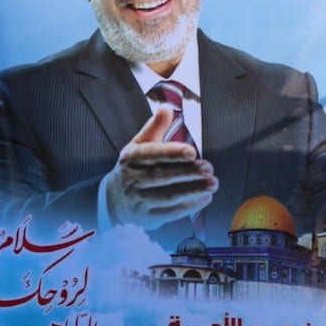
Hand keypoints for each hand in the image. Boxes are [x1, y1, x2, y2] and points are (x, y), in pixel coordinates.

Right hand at [105, 108, 217, 229]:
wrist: (113, 200)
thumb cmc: (132, 168)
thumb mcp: (137, 146)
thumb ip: (154, 128)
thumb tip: (167, 108)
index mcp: (130, 158)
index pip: (150, 154)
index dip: (171, 153)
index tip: (192, 151)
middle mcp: (132, 180)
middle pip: (161, 176)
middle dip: (186, 173)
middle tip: (208, 168)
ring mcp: (139, 201)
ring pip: (168, 196)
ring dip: (192, 190)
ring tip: (213, 183)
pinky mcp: (148, 217)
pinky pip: (171, 212)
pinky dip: (189, 206)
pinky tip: (205, 198)